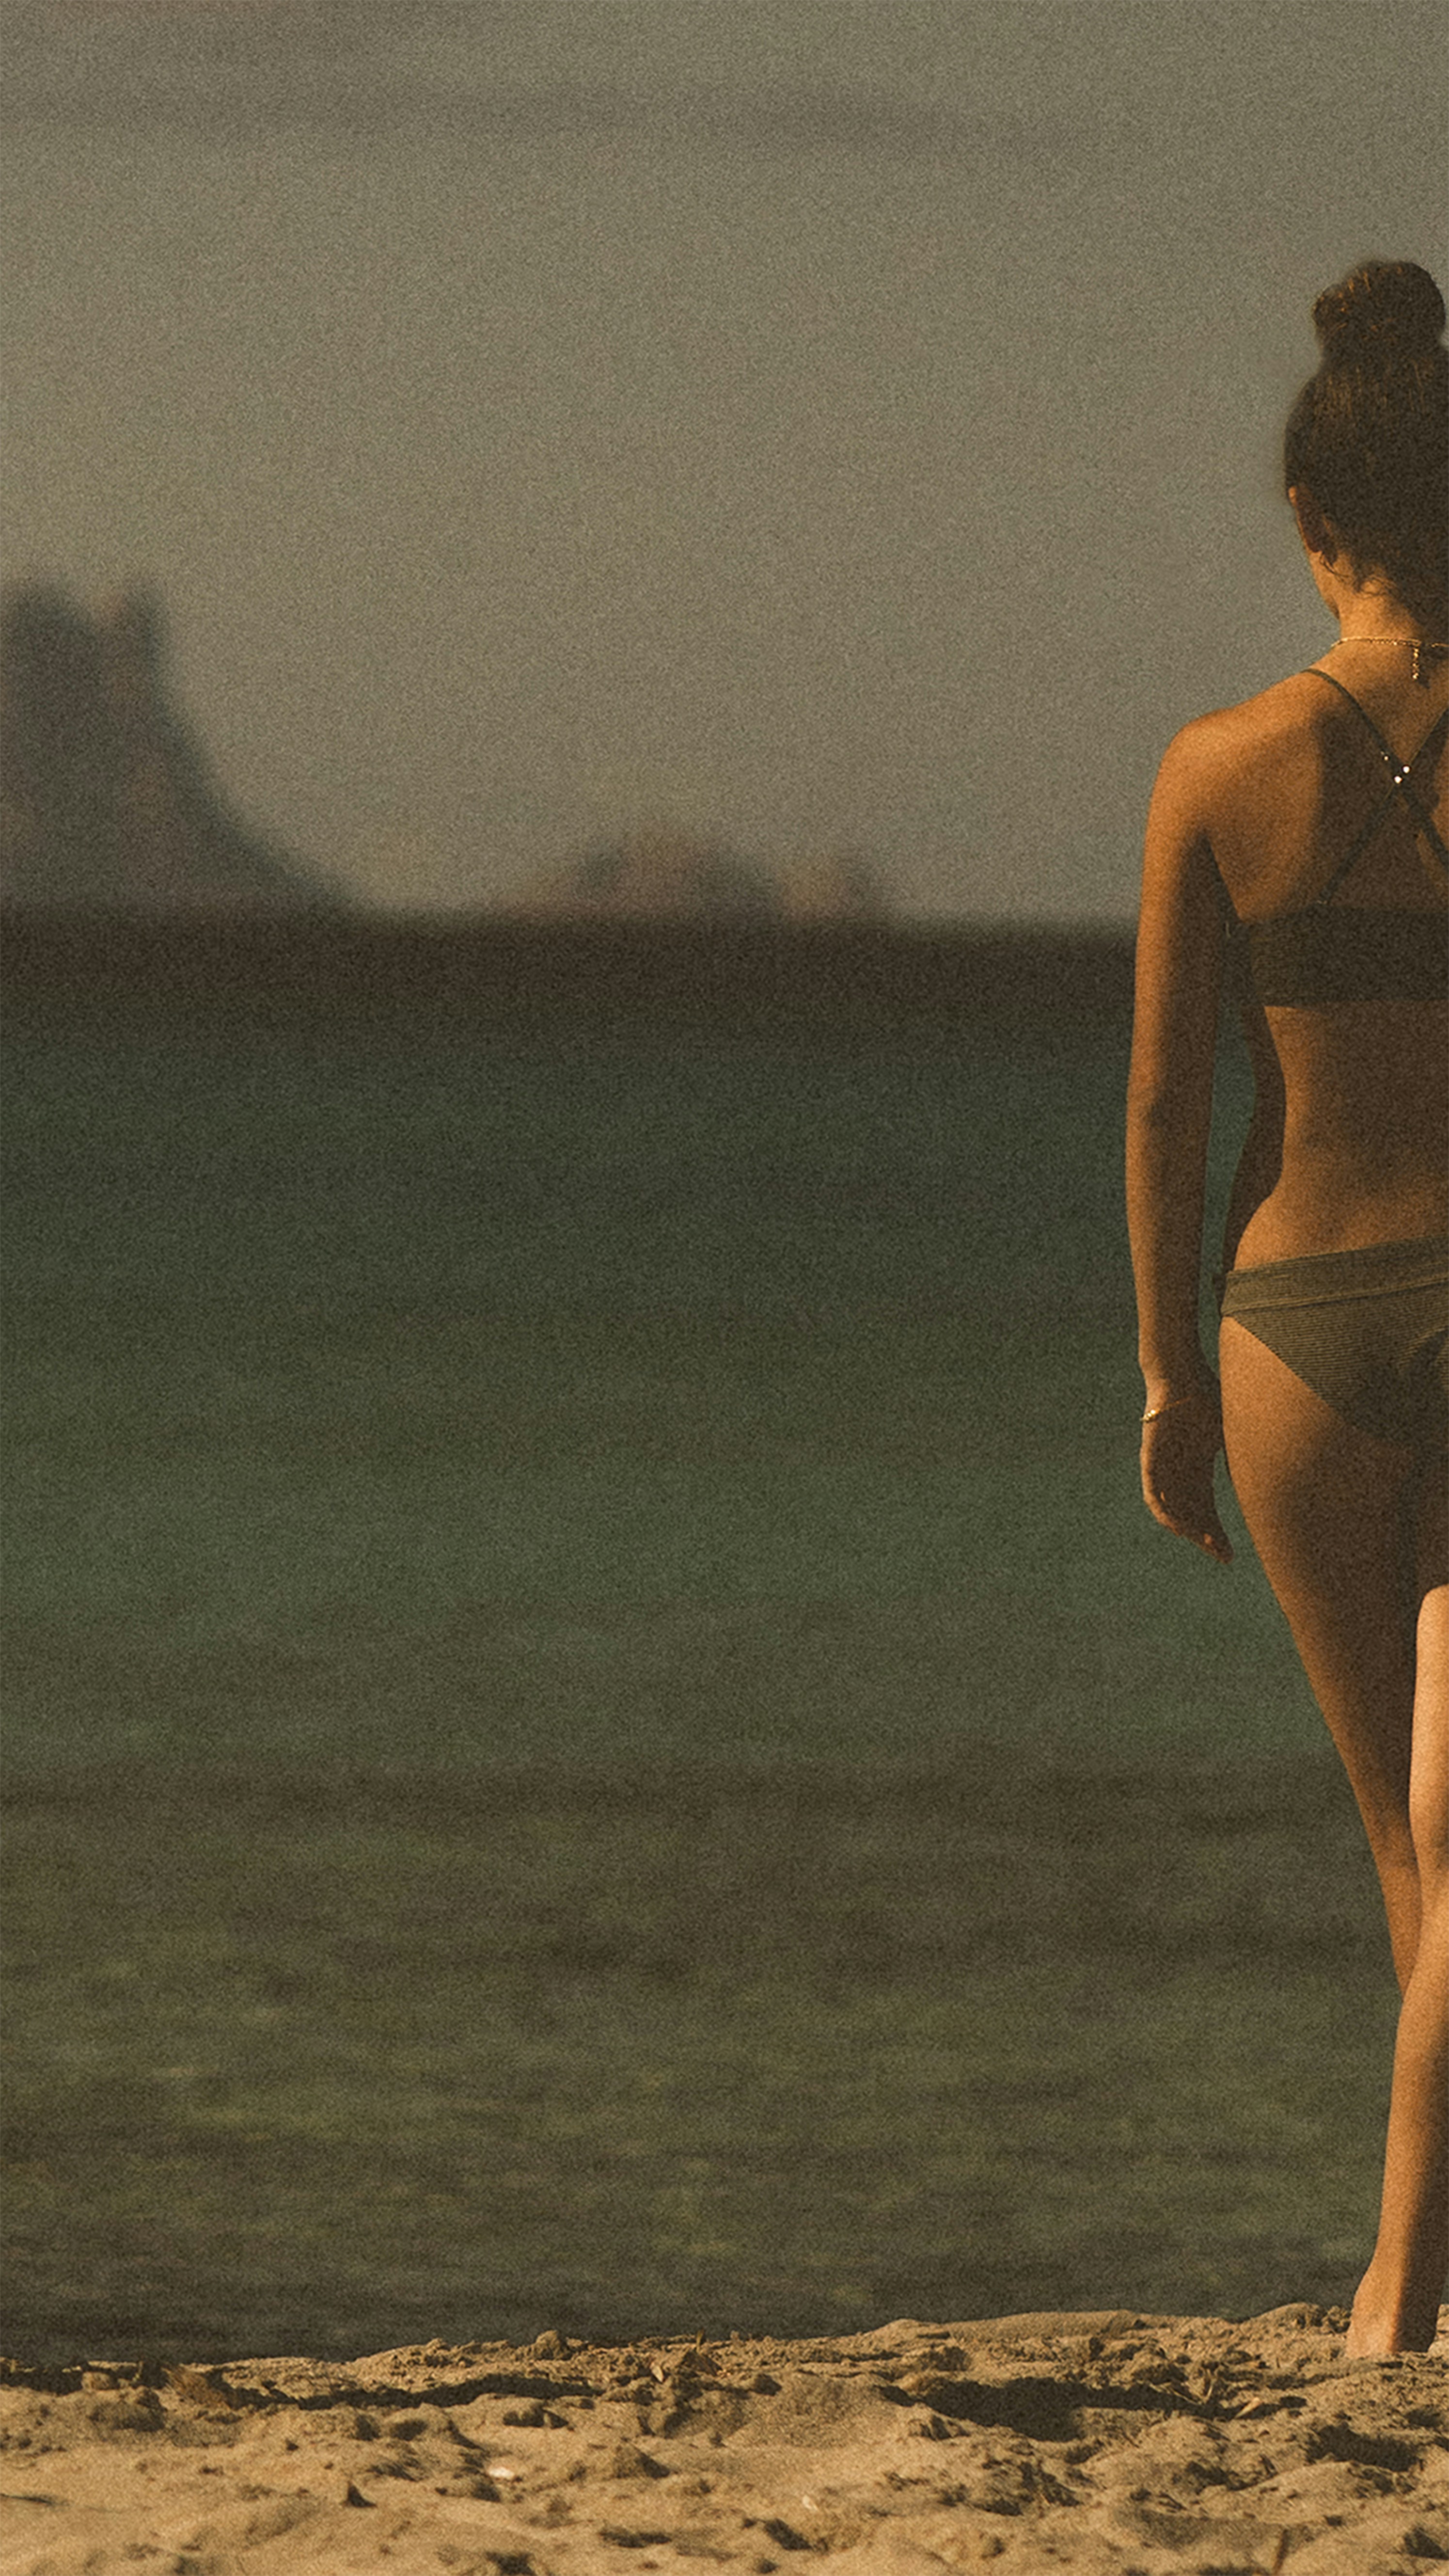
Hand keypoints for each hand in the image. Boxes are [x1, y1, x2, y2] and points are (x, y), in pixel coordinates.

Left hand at [1139, 1382, 1232, 1563]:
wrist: (1182, 1374)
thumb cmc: (1208, 1397)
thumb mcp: (1229, 1434)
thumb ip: (1239, 1460)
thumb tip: (1259, 1486)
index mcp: (1198, 1468)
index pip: (1207, 1509)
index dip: (1218, 1532)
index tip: (1232, 1554)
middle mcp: (1179, 1472)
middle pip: (1193, 1515)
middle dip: (1208, 1537)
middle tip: (1224, 1556)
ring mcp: (1163, 1467)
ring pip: (1173, 1509)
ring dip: (1190, 1530)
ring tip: (1207, 1546)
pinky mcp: (1150, 1460)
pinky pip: (1153, 1493)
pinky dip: (1164, 1512)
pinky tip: (1177, 1529)